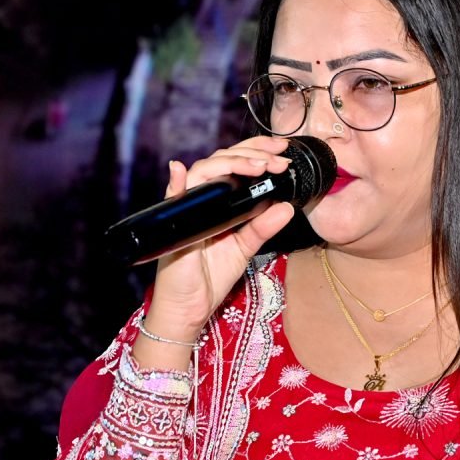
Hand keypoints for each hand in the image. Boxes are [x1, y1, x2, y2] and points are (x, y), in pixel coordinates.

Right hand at [139, 135, 296, 349]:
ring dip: (231, 163)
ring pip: (204, 172)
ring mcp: (186, 208)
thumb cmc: (210, 276)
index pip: (235, 165)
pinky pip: (172, 198)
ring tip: (258, 165)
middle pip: (222, 160)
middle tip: (278, 155)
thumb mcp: (244, 248)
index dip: (257, 154)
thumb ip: (263, 227)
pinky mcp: (173, 223)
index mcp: (218, 202)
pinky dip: (175, 182)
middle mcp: (201, 199)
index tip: (282, 154)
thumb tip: (287, 207)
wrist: (190, 306)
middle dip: (252, 152)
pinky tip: (179, 170)